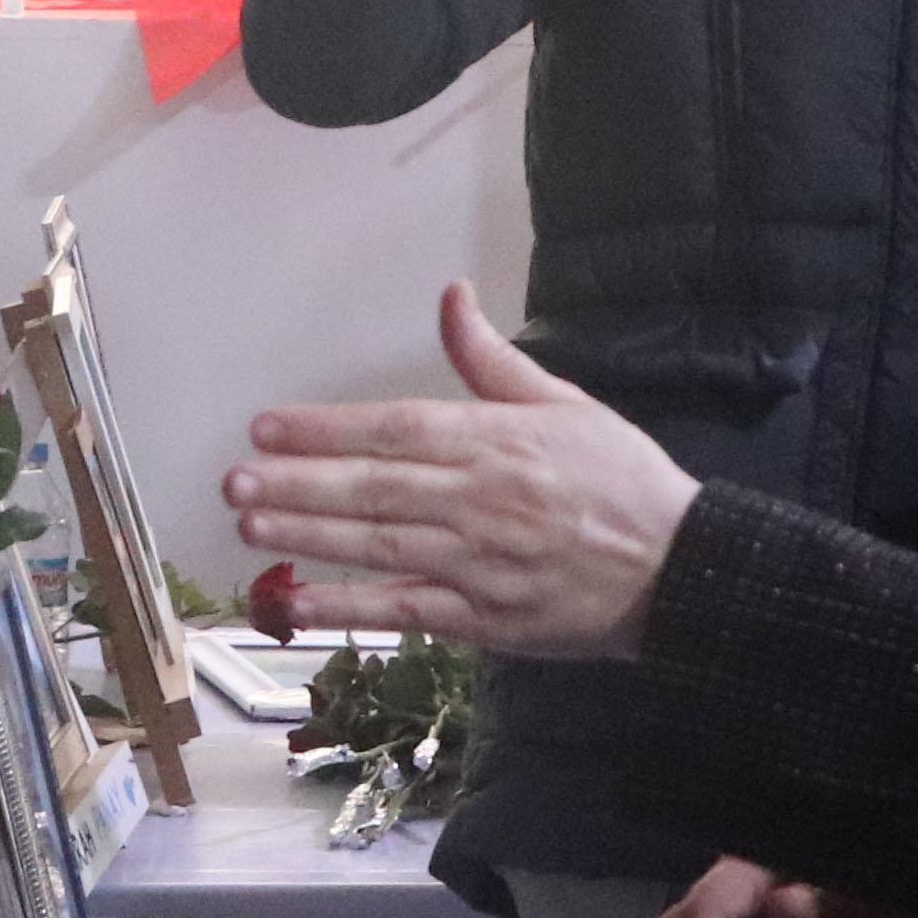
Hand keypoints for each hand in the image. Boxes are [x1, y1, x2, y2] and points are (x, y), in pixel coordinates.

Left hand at [227, 283, 704, 656]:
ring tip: (250, 522)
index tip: (268, 425)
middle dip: (298, 483)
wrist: (682, 571)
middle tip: (235, 479)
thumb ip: (494, 360)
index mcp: (499, 442)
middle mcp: (481, 502)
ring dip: (309, 536)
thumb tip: (451, 298)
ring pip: (379, 547)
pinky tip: (292, 602)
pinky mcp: (483, 619)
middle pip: (375, 489)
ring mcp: (479, 565)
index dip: (327, 429)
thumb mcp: (566, 404)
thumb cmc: (622, 483)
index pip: (397, 428)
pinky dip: (346, 608)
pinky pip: (403, 613)